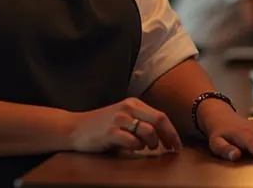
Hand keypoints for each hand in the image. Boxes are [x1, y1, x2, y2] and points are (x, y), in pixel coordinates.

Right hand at [67, 98, 183, 153]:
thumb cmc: (101, 127)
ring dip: (151, 144)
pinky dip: (136, 148)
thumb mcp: (123, 119)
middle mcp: (128, 108)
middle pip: (159, 121)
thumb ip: (140, 122)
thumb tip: (164, 136)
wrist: (75, 128)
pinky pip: (133, 142)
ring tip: (146, 148)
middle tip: (172, 150)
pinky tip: (131, 149)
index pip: (161, 116)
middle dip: (169, 137)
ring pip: (148, 131)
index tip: (177, 145)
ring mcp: (119, 119)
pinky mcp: (111, 132)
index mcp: (133, 103)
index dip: (172, 132)